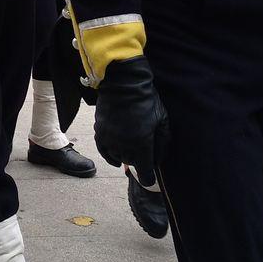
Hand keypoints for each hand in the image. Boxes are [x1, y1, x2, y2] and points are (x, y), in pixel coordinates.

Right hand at [94, 56, 169, 186]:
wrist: (123, 82)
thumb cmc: (146, 100)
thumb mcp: (162, 120)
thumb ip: (162, 142)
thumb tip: (158, 159)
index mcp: (141, 144)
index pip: (144, 172)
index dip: (148, 177)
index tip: (150, 178)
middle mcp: (123, 145)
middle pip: (132, 164)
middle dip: (140, 162)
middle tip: (145, 154)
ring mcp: (110, 139)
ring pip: (118, 157)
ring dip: (126, 156)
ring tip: (133, 149)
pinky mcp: (100, 132)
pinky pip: (104, 151)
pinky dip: (111, 156)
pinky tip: (117, 160)